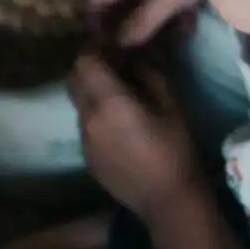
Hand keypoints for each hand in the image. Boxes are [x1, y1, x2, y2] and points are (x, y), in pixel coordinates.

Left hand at [68, 48, 204, 220]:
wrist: (166, 200)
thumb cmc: (175, 150)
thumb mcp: (170, 106)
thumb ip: (149, 76)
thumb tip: (137, 59)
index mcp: (108, 102)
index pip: (85, 61)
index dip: (97, 50)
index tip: (115, 48)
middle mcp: (88, 118)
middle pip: (74, 79)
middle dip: (90, 67)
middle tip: (116, 67)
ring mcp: (83, 140)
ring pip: (78, 103)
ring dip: (92, 92)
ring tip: (120, 96)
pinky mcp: (86, 156)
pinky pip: (84, 125)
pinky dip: (95, 115)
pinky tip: (120, 125)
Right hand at [87, 0, 212, 47]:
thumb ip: (144, 19)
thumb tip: (118, 44)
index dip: (91, 17)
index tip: (96, 44)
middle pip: (122, 2)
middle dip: (120, 26)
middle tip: (122, 55)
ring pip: (149, 6)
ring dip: (148, 27)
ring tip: (150, 54)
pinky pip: (176, 6)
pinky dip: (177, 21)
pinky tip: (185, 35)